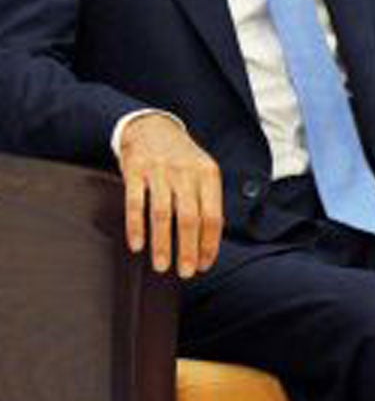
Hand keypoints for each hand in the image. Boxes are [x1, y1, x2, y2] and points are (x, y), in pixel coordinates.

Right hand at [117, 113, 222, 276]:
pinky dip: (136, 226)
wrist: (153, 127)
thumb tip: (211, 241)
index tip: (205, 265)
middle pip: (190, 217)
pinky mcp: (136, 171)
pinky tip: (137, 246)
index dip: (209, 243)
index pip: (213, 215)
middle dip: (188, 249)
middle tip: (186, 273)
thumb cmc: (181, 159)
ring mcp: (160, 171)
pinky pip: (135, 202)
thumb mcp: (202, 172)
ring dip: (162, 243)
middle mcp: (186, 172)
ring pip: (163, 213)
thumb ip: (206, 200)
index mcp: (208, 174)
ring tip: (162, 267)